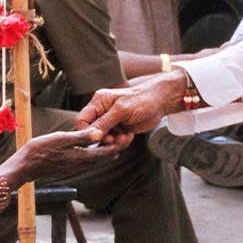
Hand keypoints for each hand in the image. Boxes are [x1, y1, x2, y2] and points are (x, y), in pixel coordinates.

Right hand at [1, 128, 129, 184]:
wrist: (24, 167)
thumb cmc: (39, 150)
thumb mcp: (60, 139)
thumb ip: (81, 137)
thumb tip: (100, 133)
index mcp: (81, 157)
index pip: (107, 152)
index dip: (119, 144)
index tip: (128, 135)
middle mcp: (81, 166)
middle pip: (105, 158)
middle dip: (116, 148)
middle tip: (124, 136)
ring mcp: (74, 169)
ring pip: (97, 161)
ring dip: (106, 152)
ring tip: (113, 140)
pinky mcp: (68, 169)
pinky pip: (88, 162)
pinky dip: (95, 155)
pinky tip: (92, 148)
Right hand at [76, 71, 190, 136]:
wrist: (160, 101)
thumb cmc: (141, 100)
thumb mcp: (121, 111)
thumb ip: (104, 122)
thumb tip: (89, 135)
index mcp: (98, 102)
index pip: (82, 120)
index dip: (87, 131)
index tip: (97, 138)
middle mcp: (102, 111)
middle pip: (92, 131)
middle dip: (103, 138)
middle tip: (114, 140)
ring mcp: (110, 121)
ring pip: (103, 139)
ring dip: (113, 142)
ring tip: (124, 138)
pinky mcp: (119, 129)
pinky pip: (113, 141)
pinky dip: (120, 142)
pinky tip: (128, 137)